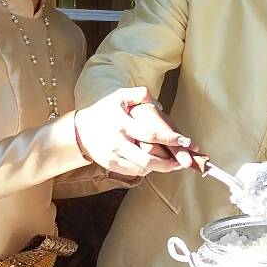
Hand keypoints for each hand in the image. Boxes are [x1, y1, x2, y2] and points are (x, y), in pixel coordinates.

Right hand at [75, 87, 195, 176]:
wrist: (79, 130)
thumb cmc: (103, 111)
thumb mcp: (119, 97)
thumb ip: (139, 94)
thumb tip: (157, 102)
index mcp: (123, 124)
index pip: (151, 134)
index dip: (170, 139)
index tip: (187, 141)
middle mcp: (118, 143)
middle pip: (148, 159)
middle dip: (168, 163)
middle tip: (181, 161)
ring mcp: (114, 156)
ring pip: (142, 168)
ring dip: (158, 167)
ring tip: (169, 163)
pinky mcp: (111, 166)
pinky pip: (132, 172)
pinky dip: (145, 169)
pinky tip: (152, 164)